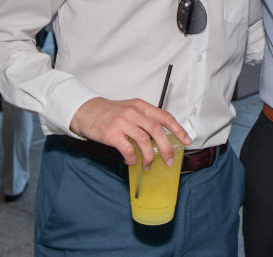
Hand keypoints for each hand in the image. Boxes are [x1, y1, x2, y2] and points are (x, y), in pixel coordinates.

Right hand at [69, 97, 190, 169]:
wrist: (86, 111)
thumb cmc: (110, 113)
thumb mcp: (130, 110)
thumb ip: (144, 120)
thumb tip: (161, 138)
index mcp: (141, 106)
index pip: (164, 117)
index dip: (178, 129)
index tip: (186, 140)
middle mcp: (133, 112)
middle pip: (157, 130)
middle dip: (166, 147)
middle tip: (169, 160)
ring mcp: (122, 122)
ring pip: (144, 141)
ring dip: (149, 156)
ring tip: (148, 165)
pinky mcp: (112, 133)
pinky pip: (128, 149)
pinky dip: (133, 158)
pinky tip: (132, 161)